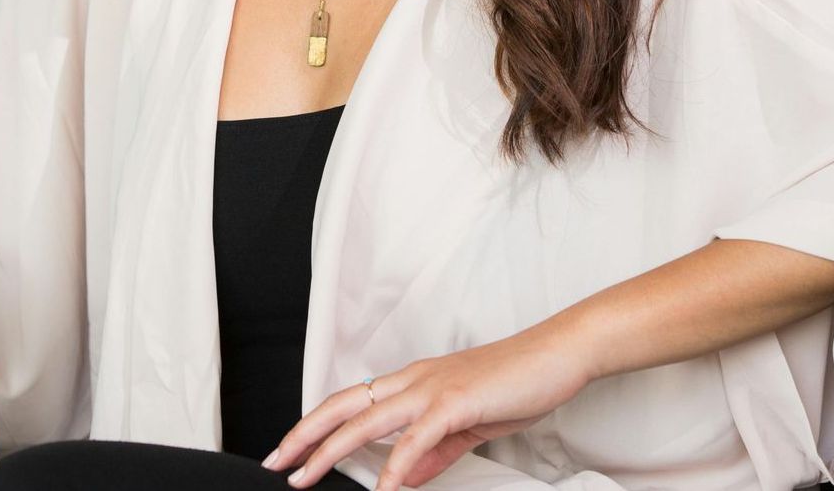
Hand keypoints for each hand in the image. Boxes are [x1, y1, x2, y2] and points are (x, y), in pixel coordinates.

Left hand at [260, 321, 586, 490]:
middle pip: (345, 405)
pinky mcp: (456, 401)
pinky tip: (382, 490)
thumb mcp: (464, 423)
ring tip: (308, 477)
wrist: (555, 355)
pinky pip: (416, 438)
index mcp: (415, 381)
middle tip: (278, 463)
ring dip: (332, 450)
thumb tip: (400, 479)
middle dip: (306, 434)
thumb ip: (431, 452)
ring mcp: (433, 387)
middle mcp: (415, 379)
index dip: (317, 424)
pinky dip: (394, 467)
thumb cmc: (514, 382)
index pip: (352, 401)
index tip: (293, 450)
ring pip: (368, 419)